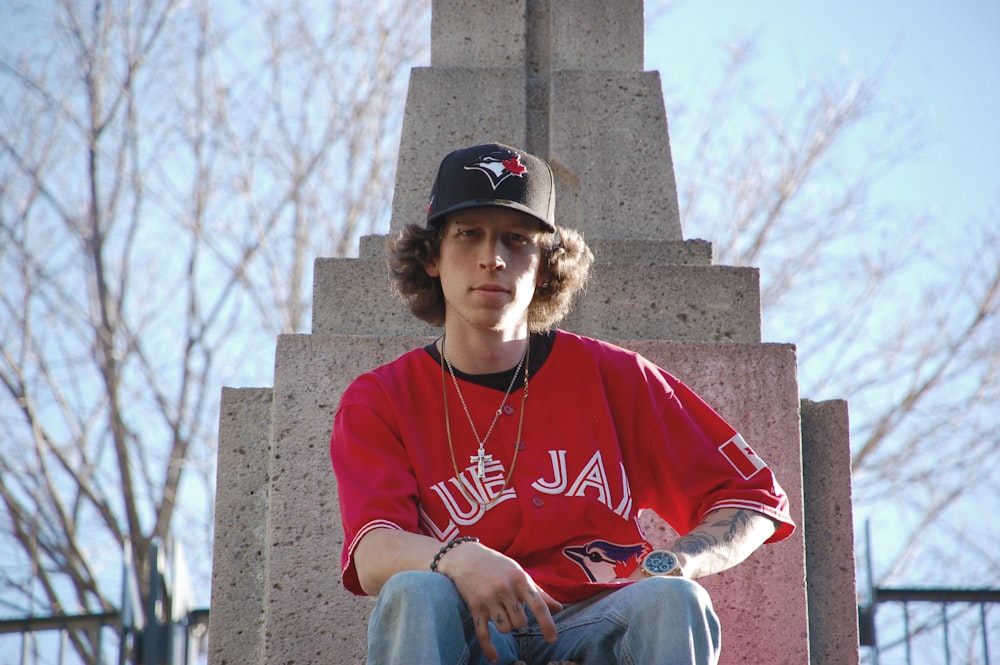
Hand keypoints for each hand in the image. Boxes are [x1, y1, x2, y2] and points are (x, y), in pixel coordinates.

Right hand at [437, 540, 562, 662]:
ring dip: (505, 626)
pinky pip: (483, 633)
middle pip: (520, 622)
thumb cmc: (497, 565)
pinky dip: (489, 648)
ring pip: (505, 628)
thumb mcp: (519, 573)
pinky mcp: (475, 606)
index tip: (552, 639)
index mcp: (519, 578)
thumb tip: (558, 608)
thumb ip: (539, 592)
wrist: (465, 557)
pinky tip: (494, 658)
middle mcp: (504, 589)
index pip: (538, 605)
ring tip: (500, 612)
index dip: (547, 623)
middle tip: (511, 609)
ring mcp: (488, 598)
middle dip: (519, 621)